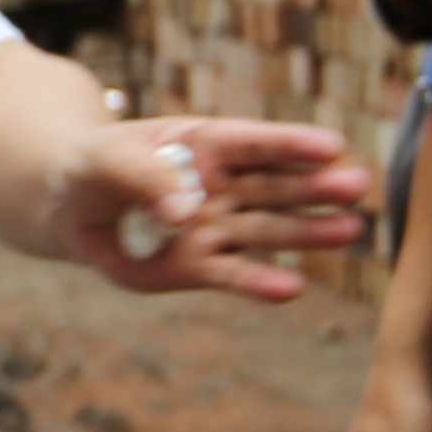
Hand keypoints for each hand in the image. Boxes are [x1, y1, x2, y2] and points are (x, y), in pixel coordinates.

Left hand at [76, 115, 371, 301]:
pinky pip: (233, 273)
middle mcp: (222, 184)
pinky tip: (291, 289)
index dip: (289, 143)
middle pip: (274, 184)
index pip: (253, 142)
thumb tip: (185, 211)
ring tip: (350, 231)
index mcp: (204, 143)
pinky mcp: (199, 265)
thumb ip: (143, 177)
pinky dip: (259, 282)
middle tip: (358, 186)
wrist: (74, 207)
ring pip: (267, 228)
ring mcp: (216, 225)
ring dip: (308, 232)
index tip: (331, 145)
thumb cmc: (96, 167)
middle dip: (315, 185)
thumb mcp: (105, 159)